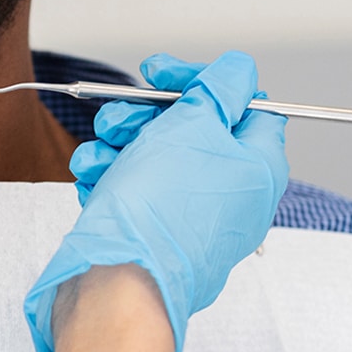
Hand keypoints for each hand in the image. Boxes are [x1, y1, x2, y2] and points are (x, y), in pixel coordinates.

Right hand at [24, 51, 288, 351]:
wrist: (122, 280)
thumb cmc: (163, 207)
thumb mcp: (194, 126)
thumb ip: (218, 90)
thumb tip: (239, 71)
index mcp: (257, 167)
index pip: (246, 105)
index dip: (202, 81)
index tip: (161, 73)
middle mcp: (229, 193)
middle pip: (191, 128)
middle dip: (145, 115)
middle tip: (121, 117)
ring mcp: (190, 216)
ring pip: (153, 156)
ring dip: (118, 143)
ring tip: (101, 155)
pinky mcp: (154, 232)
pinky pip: (133, 189)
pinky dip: (110, 176)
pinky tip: (94, 179)